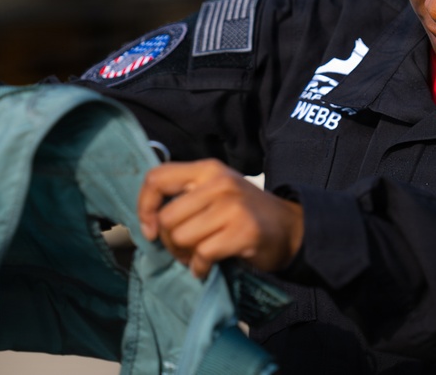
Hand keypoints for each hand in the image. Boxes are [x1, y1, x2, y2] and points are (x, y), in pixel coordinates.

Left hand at [137, 159, 303, 278]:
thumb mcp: (215, 191)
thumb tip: (148, 221)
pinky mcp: (243, 231)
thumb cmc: (244, 213)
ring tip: (197, 256)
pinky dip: (199, 267)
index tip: (151, 228)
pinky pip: (202, 254)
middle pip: (167, 218)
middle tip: (183, 249)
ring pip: (181, 237)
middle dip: (169, 242)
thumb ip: (185, 196)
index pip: (157, 179)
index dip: (145, 206)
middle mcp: (219, 182)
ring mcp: (232, 206)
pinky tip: (208, 266)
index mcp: (207, 169)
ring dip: (184, 256)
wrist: (291, 228)